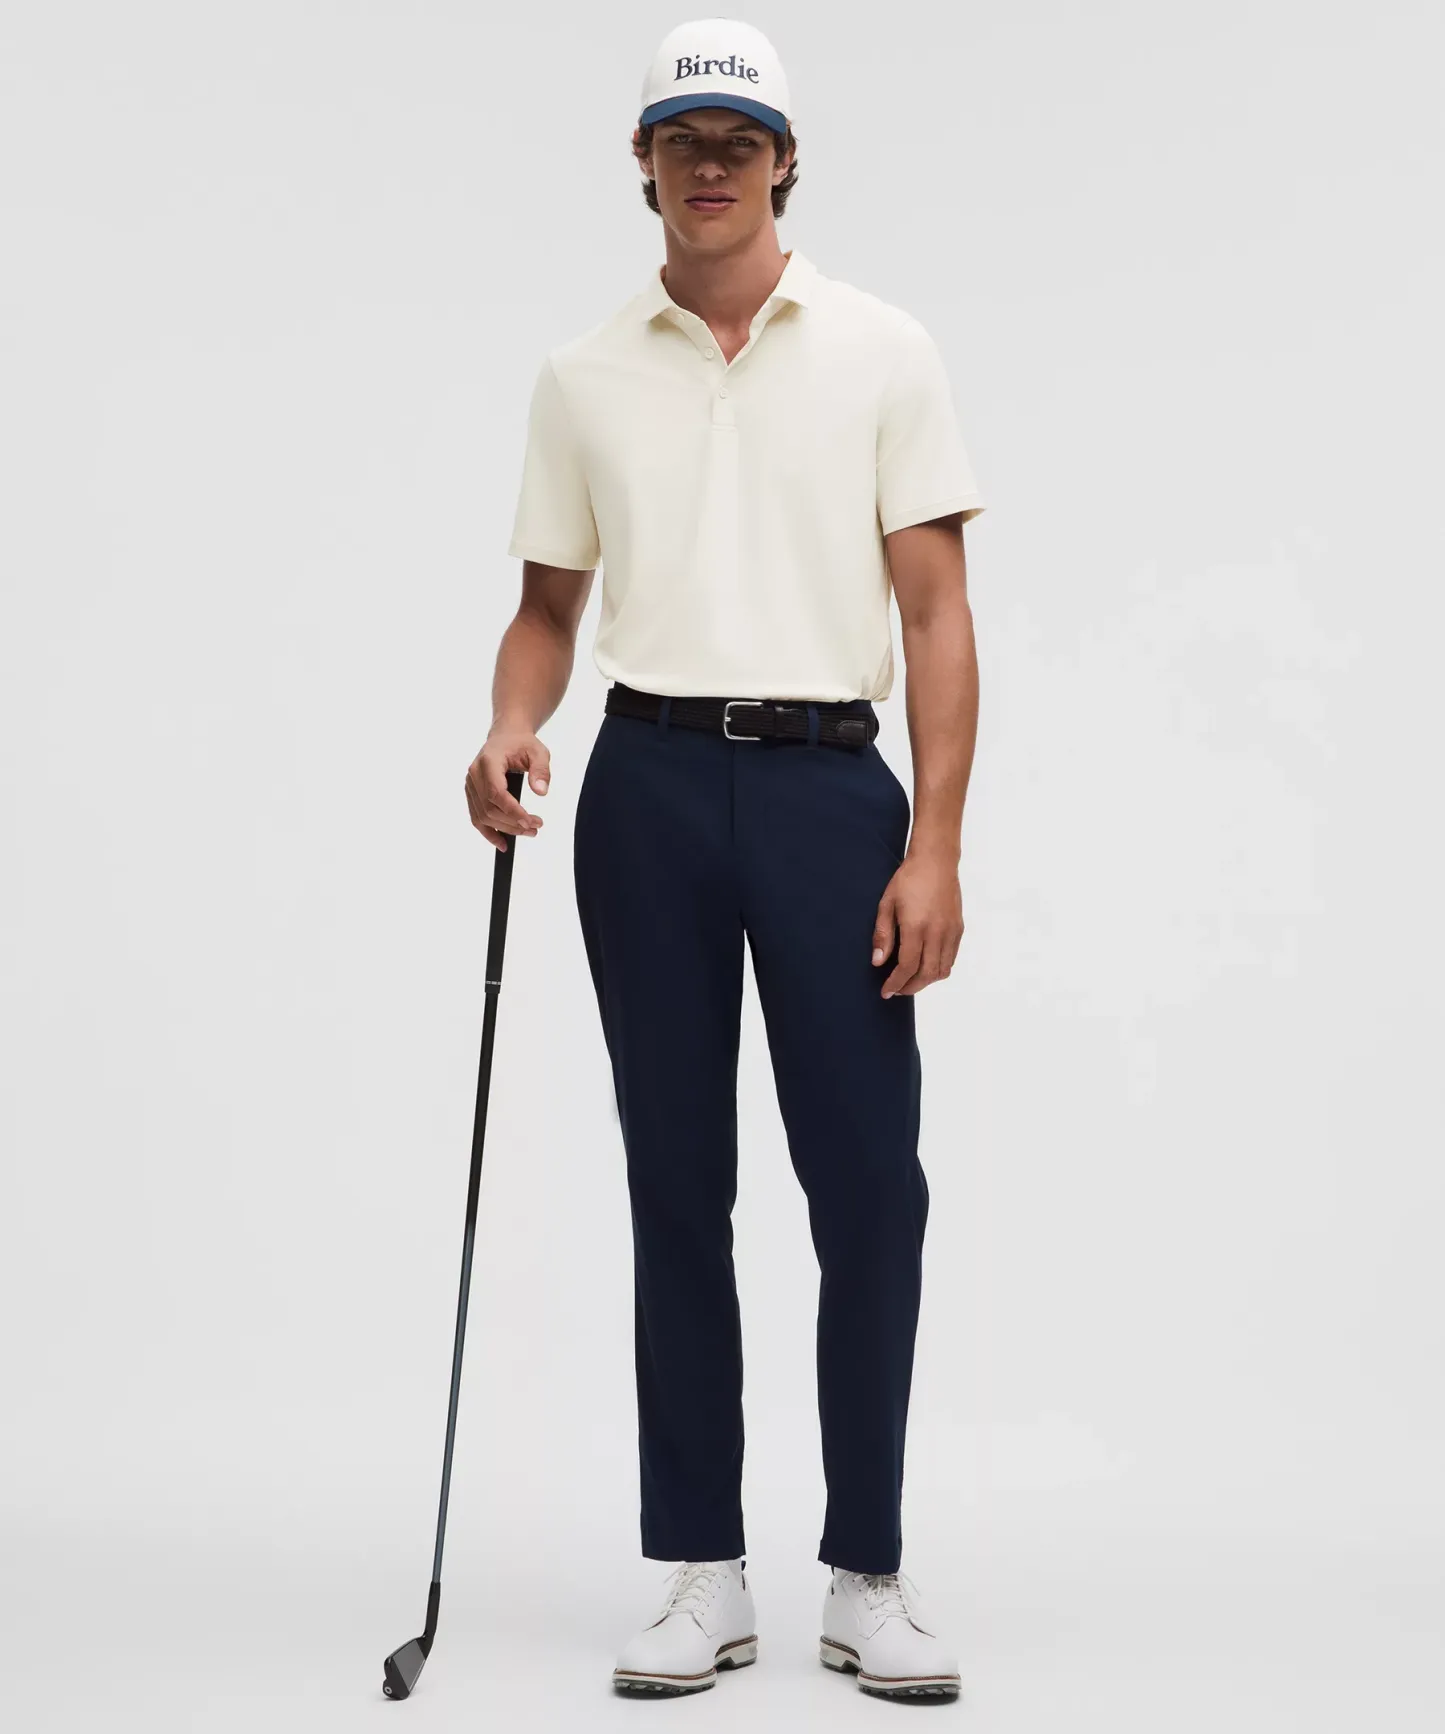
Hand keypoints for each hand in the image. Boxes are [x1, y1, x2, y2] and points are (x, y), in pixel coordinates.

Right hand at [465, 729, 550, 850]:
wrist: (506, 737)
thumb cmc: (521, 743)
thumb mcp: (539, 752)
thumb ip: (541, 770)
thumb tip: (541, 792)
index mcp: (488, 761)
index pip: (496, 793)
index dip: (512, 811)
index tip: (531, 822)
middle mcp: (474, 774)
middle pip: (489, 808)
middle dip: (512, 823)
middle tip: (536, 828)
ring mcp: (470, 785)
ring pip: (482, 816)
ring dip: (504, 829)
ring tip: (528, 832)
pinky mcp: (472, 793)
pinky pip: (476, 817)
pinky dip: (488, 832)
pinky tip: (502, 843)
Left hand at [871, 848, 963, 997]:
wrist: (936, 861)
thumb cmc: (908, 879)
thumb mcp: (887, 904)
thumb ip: (883, 935)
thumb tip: (878, 962)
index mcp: (916, 927)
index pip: (908, 967)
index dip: (896, 983)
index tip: (886, 992)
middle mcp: (937, 932)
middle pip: (926, 974)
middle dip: (910, 987)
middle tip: (897, 989)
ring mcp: (951, 931)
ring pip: (942, 970)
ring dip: (925, 981)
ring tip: (910, 980)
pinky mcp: (959, 928)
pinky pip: (951, 959)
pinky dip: (939, 969)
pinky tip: (926, 965)